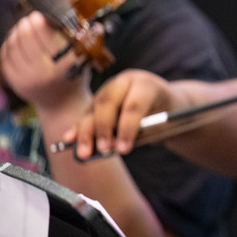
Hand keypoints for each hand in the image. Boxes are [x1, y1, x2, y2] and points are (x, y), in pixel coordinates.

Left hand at [0, 11, 89, 112]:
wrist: (62, 105)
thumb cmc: (74, 77)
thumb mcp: (80, 60)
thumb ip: (72, 39)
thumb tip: (58, 18)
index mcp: (62, 66)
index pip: (46, 39)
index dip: (39, 24)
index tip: (37, 14)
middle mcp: (42, 73)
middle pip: (26, 41)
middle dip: (25, 25)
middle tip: (27, 18)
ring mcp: (26, 78)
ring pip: (13, 47)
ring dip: (15, 33)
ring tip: (21, 27)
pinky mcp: (14, 82)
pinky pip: (5, 58)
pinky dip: (7, 45)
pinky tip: (14, 40)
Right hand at [61, 68, 179, 158]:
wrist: (165, 102)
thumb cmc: (167, 116)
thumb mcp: (164, 123)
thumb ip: (143, 131)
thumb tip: (116, 147)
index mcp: (146, 84)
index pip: (133, 105)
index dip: (127, 128)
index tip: (123, 150)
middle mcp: (124, 83)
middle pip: (107, 103)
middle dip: (103, 128)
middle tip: (103, 150)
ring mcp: (109, 90)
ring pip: (93, 109)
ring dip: (86, 132)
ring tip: (83, 153)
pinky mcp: (99, 101)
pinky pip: (87, 115)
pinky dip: (79, 128)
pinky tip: (70, 139)